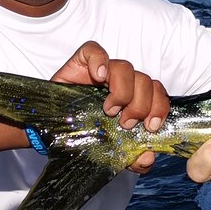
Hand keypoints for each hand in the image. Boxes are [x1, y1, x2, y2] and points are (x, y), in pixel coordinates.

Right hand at [51, 41, 169, 173]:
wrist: (51, 134)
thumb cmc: (84, 136)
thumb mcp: (112, 151)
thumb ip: (133, 157)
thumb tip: (148, 158)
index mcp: (134, 98)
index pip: (157, 93)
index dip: (160, 107)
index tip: (151, 126)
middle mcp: (121, 82)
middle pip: (145, 81)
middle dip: (141, 105)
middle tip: (125, 123)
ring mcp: (102, 70)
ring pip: (126, 68)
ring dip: (123, 91)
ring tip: (109, 110)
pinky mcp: (81, 63)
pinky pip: (94, 50)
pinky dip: (100, 61)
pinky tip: (98, 77)